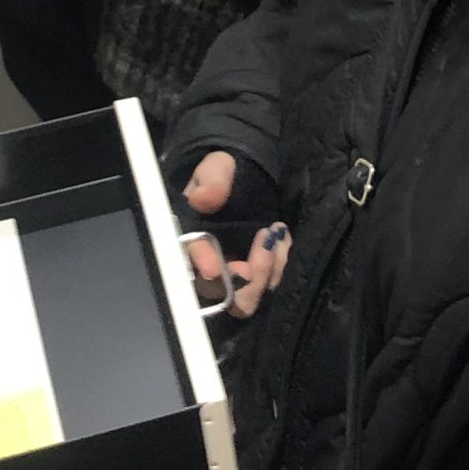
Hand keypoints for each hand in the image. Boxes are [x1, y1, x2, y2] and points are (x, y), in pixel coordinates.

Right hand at [182, 152, 291, 315]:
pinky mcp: (256, 278)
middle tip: (263, 246)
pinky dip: (281, 263)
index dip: (200, 266)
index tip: (214, 268)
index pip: (186, 262)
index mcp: (187, 241)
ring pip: (247, 300)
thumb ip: (211, 181)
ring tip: (275, 233)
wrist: (245, 180)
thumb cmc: (223, 176)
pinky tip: (282, 235)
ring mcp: (232, 278)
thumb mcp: (217, 169)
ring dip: (268, 270)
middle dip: (244, 281)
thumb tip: (204, 198)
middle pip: (219, 296)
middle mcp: (206, 267)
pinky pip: (269, 286)